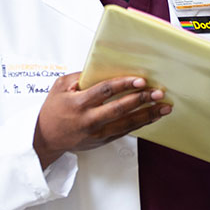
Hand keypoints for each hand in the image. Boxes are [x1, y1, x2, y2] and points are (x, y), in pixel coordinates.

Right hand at [33, 72, 170, 168]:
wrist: (45, 138)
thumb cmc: (53, 110)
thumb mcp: (60, 87)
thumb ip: (80, 77)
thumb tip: (102, 68)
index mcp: (78, 103)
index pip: (105, 91)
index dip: (124, 85)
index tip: (140, 80)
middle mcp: (89, 119)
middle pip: (120, 108)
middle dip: (141, 100)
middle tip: (158, 93)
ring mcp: (97, 133)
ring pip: (127, 124)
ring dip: (147, 114)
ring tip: (164, 108)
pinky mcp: (102, 140)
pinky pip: (125, 131)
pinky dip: (140, 124)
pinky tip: (152, 117)